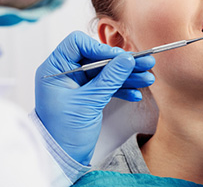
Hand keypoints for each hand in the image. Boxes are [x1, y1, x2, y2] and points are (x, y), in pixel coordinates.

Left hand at [35, 31, 154, 164]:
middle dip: (121, 62)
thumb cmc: (64, 133)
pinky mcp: (88, 94)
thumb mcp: (88, 102)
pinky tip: (135, 92)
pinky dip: (122, 88)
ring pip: (106, 71)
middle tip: (143, 62)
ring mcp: (78, 84)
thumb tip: (126, 59)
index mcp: (56, 69)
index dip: (100, 48)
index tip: (120, 57)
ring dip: (127, 75)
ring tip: (147, 78)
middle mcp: (66, 73)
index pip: (78, 44)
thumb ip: (109, 78)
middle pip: (97, 58)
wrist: (63, 158)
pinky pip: (107, 84)